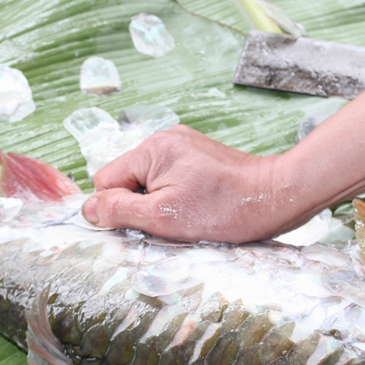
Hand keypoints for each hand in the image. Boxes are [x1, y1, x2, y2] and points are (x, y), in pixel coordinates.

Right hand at [83, 126, 307, 242]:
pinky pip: (172, 179)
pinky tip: (199, 209)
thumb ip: (120, 211)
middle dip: (141, 206)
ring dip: (160, 204)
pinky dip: (178, 198)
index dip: (117, 208)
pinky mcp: (201, 157)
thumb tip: (88, 209)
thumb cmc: (225, 209)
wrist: (276, 197)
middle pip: (127, 180)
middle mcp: (165, 140)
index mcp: (152, 149)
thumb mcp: (164, 217)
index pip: (106, 181)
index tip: (142, 224)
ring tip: (189, 216)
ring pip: (150, 182)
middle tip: (169, 222)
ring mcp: (185, 146)